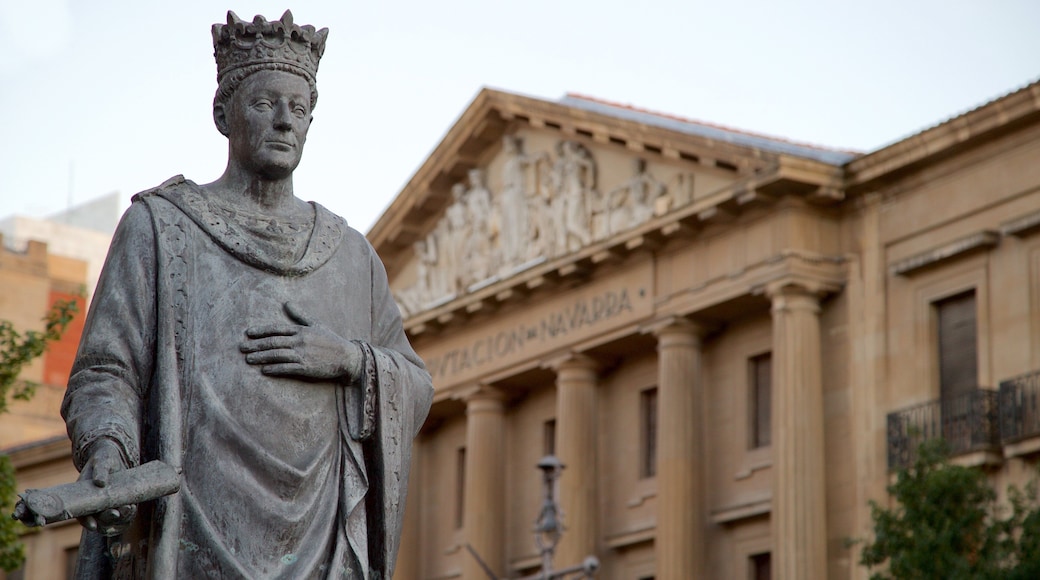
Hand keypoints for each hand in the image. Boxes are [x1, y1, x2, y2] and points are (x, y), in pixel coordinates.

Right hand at [77, 439, 135, 535]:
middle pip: (99, 520)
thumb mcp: (101, 461)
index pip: (82, 515)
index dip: (87, 522)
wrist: (115, 458)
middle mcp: (95, 505)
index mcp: (83, 498)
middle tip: (116, 513)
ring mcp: (108, 506)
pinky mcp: (121, 505)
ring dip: (120, 519)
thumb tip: (100, 483)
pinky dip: (128, 515)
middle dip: (107, 519)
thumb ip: (100, 470)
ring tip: (129, 508)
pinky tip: (132, 508)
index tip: (94, 525)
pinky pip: (124, 516)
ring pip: (113, 521)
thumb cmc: (104, 459)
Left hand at [240, 301, 362, 381]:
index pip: (277, 329)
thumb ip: (300, 315)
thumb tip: (287, 303)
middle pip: (273, 342)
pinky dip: (274, 369)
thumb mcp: (316, 325)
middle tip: (242, 348)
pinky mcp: (306, 368)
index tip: (248, 334)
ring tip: (249, 359)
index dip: (261, 331)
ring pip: (277, 355)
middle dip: (256, 345)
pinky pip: (286, 368)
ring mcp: (302, 355)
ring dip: (261, 357)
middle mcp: (300, 341)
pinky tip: (264, 370)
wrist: (346, 357)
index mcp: (301, 330)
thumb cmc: (331, 341)